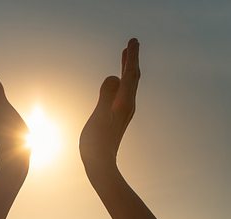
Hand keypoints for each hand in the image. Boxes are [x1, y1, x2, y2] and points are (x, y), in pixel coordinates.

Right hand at [79, 38, 139, 164]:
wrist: (100, 164)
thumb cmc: (97, 142)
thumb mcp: (100, 116)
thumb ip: (107, 94)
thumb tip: (113, 77)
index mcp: (124, 103)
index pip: (130, 74)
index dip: (132, 57)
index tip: (133, 41)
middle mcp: (127, 105)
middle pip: (132, 78)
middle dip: (132, 60)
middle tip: (131, 44)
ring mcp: (123, 112)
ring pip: (128, 85)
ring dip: (127, 70)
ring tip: (124, 58)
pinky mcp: (117, 117)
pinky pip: (122, 93)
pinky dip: (121, 82)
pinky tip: (115, 84)